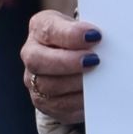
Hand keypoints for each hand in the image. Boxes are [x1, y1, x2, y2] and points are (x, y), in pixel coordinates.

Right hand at [21, 8, 100, 122]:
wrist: (75, 55)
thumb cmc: (80, 38)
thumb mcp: (82, 25)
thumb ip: (89, 31)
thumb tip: (101, 39)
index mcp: (40, 27)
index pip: (49, 30)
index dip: (71, 34)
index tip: (95, 36)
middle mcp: (31, 53)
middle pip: (38, 60)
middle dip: (68, 62)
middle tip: (94, 60)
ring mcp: (33, 80)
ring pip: (48, 87)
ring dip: (75, 84)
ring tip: (97, 79)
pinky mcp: (44, 102)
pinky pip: (58, 107)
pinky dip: (77, 102)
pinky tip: (93, 96)